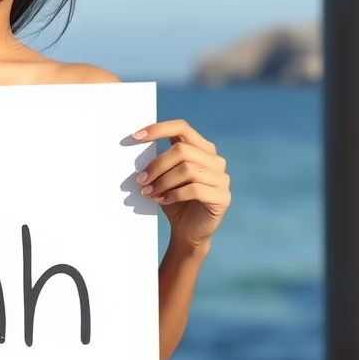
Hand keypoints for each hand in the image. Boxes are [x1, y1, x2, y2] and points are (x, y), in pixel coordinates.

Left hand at [133, 119, 230, 247]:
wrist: (187, 231)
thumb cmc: (174, 200)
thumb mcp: (164, 176)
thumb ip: (158, 161)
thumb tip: (136, 145)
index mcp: (201, 148)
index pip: (182, 128)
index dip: (158, 129)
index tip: (135, 137)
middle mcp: (215, 160)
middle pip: (181, 149)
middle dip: (156, 165)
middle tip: (140, 180)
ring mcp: (222, 178)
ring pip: (187, 169)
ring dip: (162, 181)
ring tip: (148, 192)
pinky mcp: (223, 197)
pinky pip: (194, 189)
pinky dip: (173, 194)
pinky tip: (162, 201)